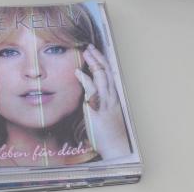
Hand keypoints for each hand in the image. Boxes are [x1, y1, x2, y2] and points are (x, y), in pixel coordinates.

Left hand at [75, 44, 131, 160]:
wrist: (116, 146)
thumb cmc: (111, 133)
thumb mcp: (108, 114)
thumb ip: (101, 103)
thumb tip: (91, 96)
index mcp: (114, 97)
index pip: (110, 74)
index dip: (102, 61)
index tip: (95, 52)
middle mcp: (112, 96)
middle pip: (106, 71)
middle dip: (98, 57)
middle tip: (89, 46)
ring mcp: (105, 102)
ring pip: (101, 76)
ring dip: (93, 62)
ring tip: (85, 52)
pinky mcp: (97, 109)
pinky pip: (91, 90)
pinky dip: (84, 79)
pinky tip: (77, 72)